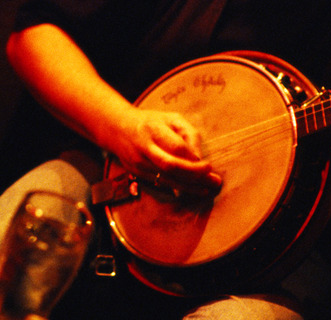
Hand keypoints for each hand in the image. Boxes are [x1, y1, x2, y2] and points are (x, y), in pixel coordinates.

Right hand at [106, 107, 220, 195]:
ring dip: (189, 186)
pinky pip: (160, 184)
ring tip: (208, 189)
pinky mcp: (137, 173)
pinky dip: (178, 188)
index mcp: (153, 129)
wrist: (117, 128)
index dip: (194, 159)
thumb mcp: (171, 118)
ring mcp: (138, 163)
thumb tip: (199, 158)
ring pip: (166, 179)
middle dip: (194, 175)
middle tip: (213, 181)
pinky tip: (193, 189)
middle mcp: (144, 148)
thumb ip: (188, 133)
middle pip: (171, 166)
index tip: (209, 166)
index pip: (176, 148)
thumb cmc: (150, 122)